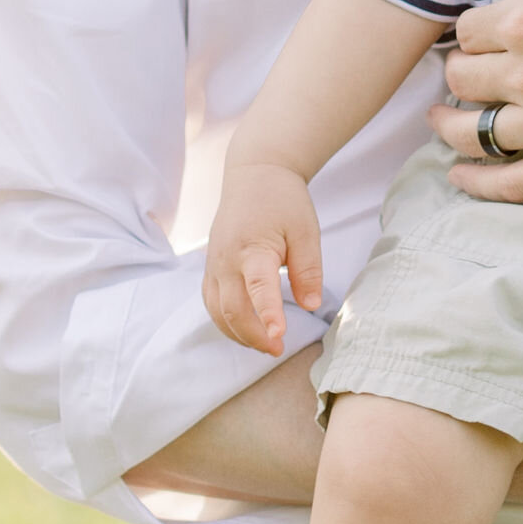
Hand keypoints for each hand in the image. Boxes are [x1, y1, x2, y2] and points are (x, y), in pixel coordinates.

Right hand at [203, 162, 322, 355]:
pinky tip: (246, 330)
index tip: (279, 336)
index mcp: (252, 248)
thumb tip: (311, 306)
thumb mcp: (306, 230)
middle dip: (255, 335)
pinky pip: (211, 303)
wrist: (254, 174)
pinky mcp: (210, 268)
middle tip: (279, 349)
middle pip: (233, 309)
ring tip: (266, 345)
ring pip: (217, 312)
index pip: (259, 287)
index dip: (268, 314)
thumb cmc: (283, 200)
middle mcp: (226, 260)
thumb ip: (308, 270)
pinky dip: (226, 323)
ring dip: (239, 334)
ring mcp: (214, 264)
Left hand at [430, 0, 522, 201]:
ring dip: (453, 125)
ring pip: (475, 134)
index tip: (481, 31)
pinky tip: (461, 176)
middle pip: (463, 81)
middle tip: (466, 70)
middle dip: (459, 73)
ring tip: (446, 120)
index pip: (465, 31)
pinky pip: (514, 184)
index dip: (469, 28)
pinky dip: (478, 182)